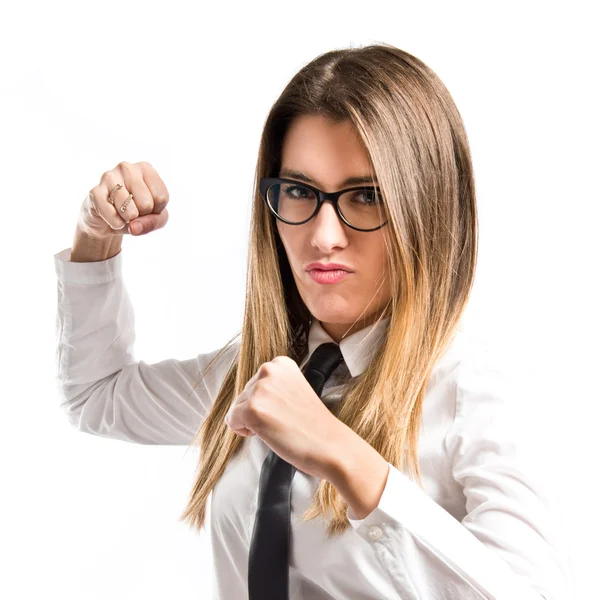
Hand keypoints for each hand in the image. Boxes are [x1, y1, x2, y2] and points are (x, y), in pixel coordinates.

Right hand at [78, 161, 169, 238]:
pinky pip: (112, 215)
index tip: (147, 206)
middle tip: (133, 210)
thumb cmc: (137, 212)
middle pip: (146, 204)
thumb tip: (133, 227)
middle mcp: (127, 168)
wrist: (109, 219)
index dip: (156, 210)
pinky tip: (113, 218)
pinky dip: (116, 223)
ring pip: (130, 211)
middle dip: (141, 215)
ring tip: (122, 213)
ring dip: (128, 220)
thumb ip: (154, 222)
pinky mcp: (95, 191)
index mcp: (145, 169)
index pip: (162, 198)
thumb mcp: (155, 218)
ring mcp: (109, 177)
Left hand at [225, 356, 342, 479]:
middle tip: (283, 421)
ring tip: (278, 426)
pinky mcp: (251, 409)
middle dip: (257, 411)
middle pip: (243, 395)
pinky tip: (267, 433)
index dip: (266, 402)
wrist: (329, 445)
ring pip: (236, 408)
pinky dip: (243, 431)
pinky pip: (231, 421)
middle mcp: (268, 369)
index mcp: (281, 363)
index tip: (285, 409)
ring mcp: (259, 389)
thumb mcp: (294, 389)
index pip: (254, 383)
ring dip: (251, 421)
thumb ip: (273, 385)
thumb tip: (248, 395)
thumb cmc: (313, 424)